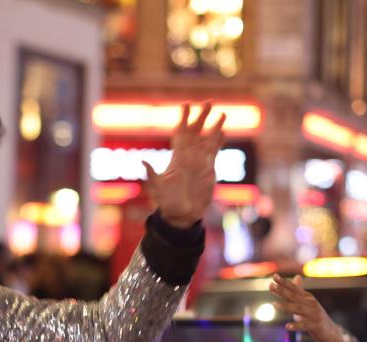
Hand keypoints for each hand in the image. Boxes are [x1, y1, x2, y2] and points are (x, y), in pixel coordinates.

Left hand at [143, 103, 225, 228]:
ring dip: (214, 126)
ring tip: (221, 114)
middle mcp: (188, 157)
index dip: (183, 119)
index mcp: (177, 158)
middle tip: (208, 102)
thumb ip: (152, 175)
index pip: (181, 133)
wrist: (182, 215)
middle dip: (201, 117)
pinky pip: (214, 151)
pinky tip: (223, 132)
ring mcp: (200, 162)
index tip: (186, 104)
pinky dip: (219, 141)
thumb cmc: (167, 203)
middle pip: (196, 132)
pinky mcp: (209, 169)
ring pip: (208, 139)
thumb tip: (142, 162)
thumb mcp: (158, 188)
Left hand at [270, 274, 348, 341]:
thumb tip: (297, 276)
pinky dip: (295, 325)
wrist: (330, 332)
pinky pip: (303, 325)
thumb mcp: (306, 303)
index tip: (274, 276)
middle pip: (294, 296)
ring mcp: (313, 314)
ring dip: (286, 306)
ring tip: (274, 305)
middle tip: (271, 286)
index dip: (284, 282)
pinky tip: (287, 326)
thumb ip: (298, 292)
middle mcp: (311, 303)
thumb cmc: (314, 316)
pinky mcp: (314, 326)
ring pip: (298, 309)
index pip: (294, 288)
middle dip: (282, 291)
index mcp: (308, 297)